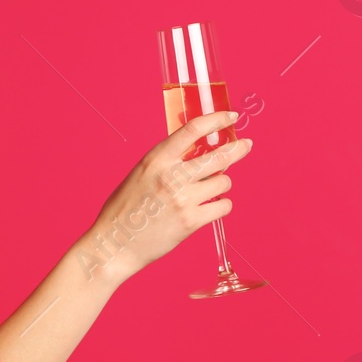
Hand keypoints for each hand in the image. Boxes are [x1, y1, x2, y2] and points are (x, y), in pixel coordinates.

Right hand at [76, 110, 254, 284]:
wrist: (115, 244)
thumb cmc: (126, 209)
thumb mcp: (141, 174)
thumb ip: (167, 162)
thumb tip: (198, 152)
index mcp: (156, 159)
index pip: (193, 129)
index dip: (217, 120)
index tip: (231, 117)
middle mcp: (171, 176)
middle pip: (219, 157)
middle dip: (238, 149)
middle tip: (246, 145)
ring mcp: (183, 200)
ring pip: (223, 182)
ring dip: (221, 184)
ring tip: (209, 189)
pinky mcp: (191, 222)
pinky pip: (223, 206)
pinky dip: (221, 205)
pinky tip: (211, 206)